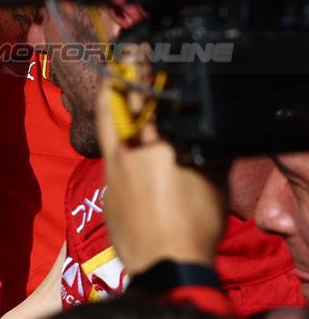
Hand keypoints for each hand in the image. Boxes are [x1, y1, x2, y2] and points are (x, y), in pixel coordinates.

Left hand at [96, 75, 224, 274]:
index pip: (144, 97)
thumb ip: (203, 147)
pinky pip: (109, 157)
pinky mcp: (105, 191)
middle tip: (121, 64)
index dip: (139, 72)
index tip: (137, 53)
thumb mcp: (212, 179)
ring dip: (114, 109)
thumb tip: (196, 128)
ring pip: (106, 129)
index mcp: (155, 144)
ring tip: (121, 94)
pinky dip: (117, 143)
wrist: (165, 265)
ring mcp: (111, 171)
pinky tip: (129, 144)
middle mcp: (126, 152)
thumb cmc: (194, 224)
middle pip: (113, 105)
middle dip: (116, 80)